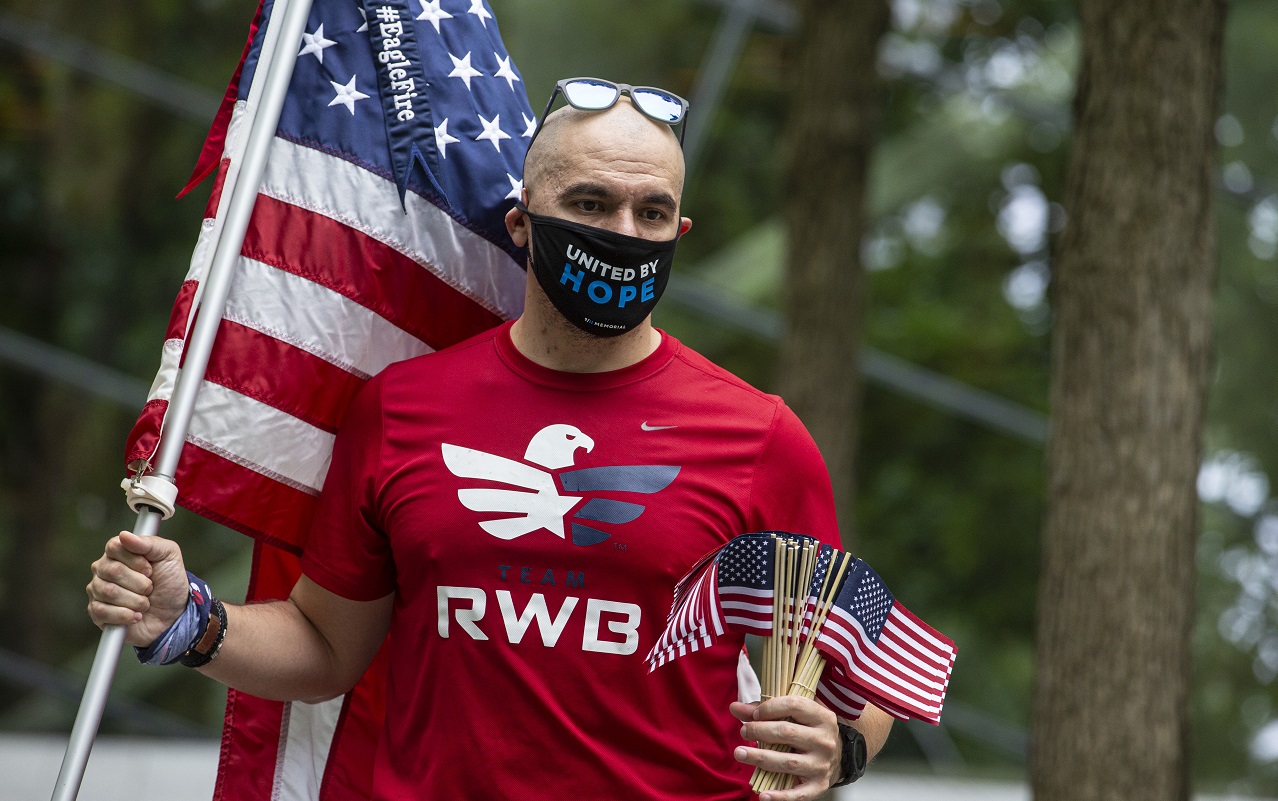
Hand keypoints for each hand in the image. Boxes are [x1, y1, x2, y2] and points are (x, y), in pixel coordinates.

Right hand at [87, 531, 190, 646]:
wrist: (173, 614)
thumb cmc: (169, 582)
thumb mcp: (169, 556)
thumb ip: (150, 543)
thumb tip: (124, 535)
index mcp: (119, 552)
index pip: (114, 547)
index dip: (136, 560)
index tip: (150, 570)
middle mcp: (103, 569)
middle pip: (112, 570)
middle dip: (140, 583)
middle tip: (150, 588)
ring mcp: (98, 590)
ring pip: (108, 592)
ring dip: (136, 600)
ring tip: (145, 603)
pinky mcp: (97, 612)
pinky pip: (102, 611)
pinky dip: (125, 615)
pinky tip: (136, 615)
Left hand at [731, 696, 839, 800]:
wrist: (838, 758)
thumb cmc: (810, 732)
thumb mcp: (797, 716)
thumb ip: (766, 710)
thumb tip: (735, 707)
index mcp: (822, 717)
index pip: (794, 705)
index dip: (770, 708)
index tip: (753, 714)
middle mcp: (824, 741)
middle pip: (787, 733)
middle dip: (760, 731)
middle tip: (744, 731)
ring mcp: (822, 765)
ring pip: (788, 762)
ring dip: (760, 758)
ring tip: (740, 753)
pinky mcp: (818, 786)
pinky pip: (798, 794)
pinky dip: (779, 797)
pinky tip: (763, 795)